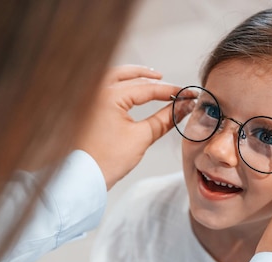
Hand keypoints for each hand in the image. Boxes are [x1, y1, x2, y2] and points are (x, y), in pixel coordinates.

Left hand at [76, 65, 181, 189]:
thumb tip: (183, 107)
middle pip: (129, 75)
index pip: (146, 88)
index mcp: (109, 96)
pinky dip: (119, 84)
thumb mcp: (142, 137)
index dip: (170, 91)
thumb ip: (164, 119)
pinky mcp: (84, 106)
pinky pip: (104, 86)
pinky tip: (129, 90)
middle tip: (167, 82)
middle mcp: (95, 91)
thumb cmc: (107, 161)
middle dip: (150, 77)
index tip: (187, 95)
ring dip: (133, 76)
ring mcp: (87, 98)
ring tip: (150, 79)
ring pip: (114, 76)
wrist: (84, 177)